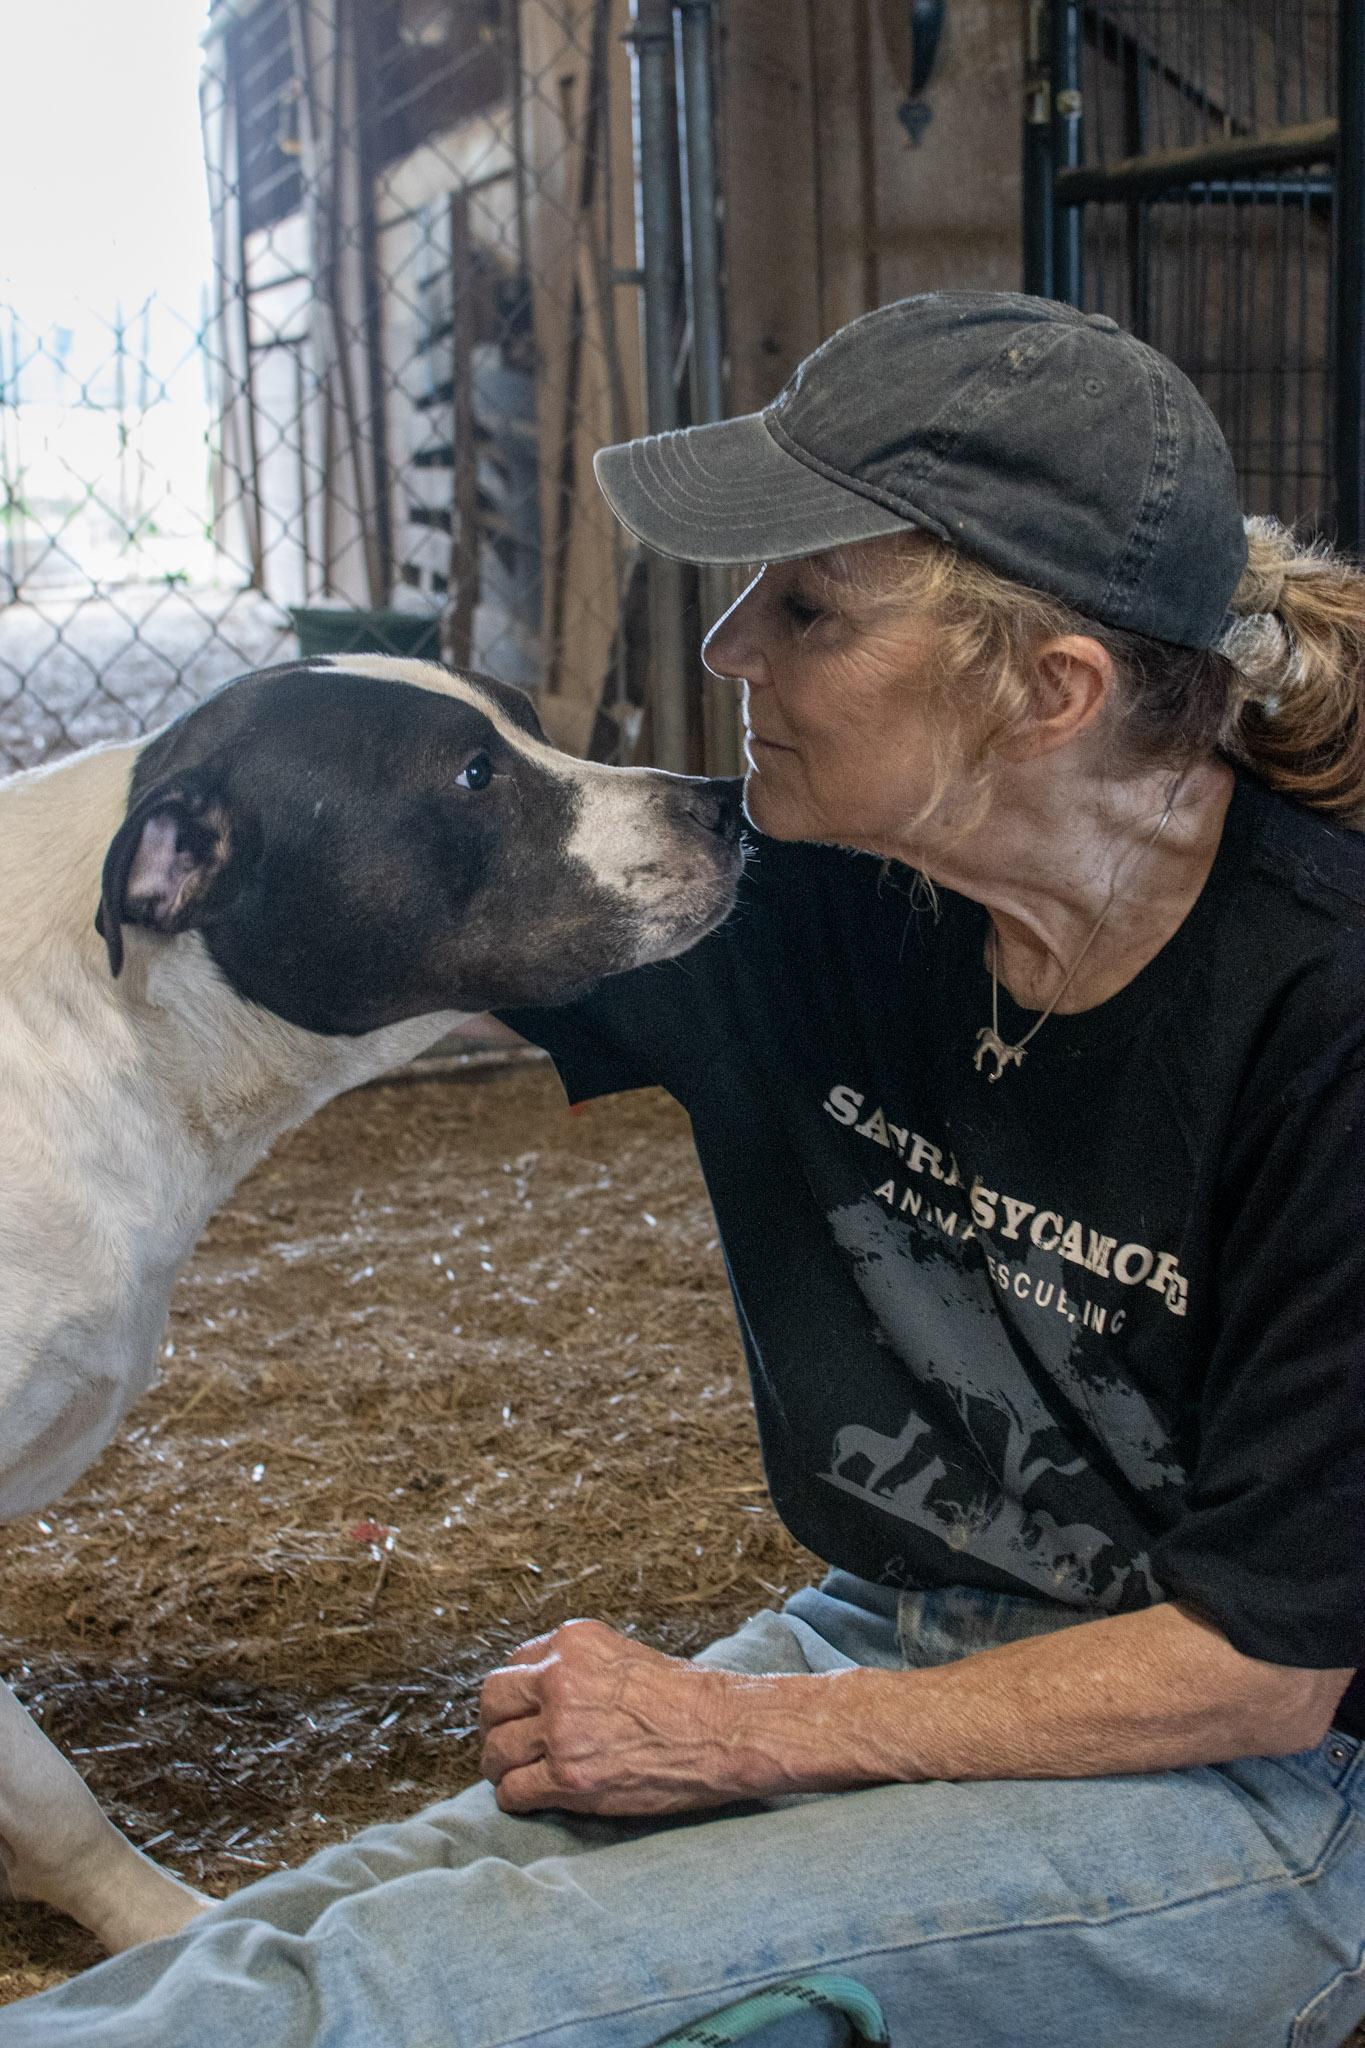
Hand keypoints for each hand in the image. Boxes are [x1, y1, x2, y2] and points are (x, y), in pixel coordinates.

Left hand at [478, 1617, 749, 1815]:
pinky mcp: (568, 1777)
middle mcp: (559, 1679)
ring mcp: (561, 1730)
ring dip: (501, 1767)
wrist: (722, 1731)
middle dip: (495, 1726)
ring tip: (514, 1776)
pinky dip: (515, 1799)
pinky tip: (529, 1799)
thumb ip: (578, 1666)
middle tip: (505, 1744)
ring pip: (497, 1751)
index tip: (520, 1713)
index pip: (514, 1664)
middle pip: (492, 1702)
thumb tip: (541, 1690)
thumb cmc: (684, 1696)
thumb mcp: (623, 1655)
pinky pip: (514, 1792)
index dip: (515, 1695)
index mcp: (572, 1642)